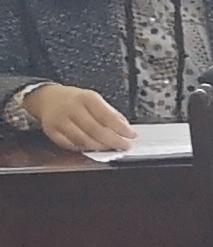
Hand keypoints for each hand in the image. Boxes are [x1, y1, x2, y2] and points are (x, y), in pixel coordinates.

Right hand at [17, 84, 132, 153]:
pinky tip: (91, 147)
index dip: (121, 129)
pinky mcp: (51, 131)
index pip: (107, 116)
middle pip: (95, 130)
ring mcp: (59, 120)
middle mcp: (72, 108)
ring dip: (99, 146)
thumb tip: (125, 127)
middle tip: (124, 146)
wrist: (47, 98)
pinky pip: (69, 144)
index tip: (132, 135)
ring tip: (109, 147)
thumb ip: (111, 113)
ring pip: (83, 139)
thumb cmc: (74, 100)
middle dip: (113, 141)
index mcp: (86, 98)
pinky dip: (82, 148)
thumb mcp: (94, 100)